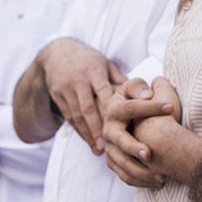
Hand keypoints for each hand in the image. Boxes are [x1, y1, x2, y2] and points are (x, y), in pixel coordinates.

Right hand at [39, 38, 124, 153]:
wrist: (57, 51)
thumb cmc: (89, 59)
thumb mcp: (106, 64)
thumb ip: (121, 81)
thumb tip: (145, 94)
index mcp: (94, 72)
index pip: (105, 93)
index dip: (114, 110)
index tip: (124, 126)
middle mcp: (79, 81)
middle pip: (88, 108)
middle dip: (97, 128)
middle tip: (107, 146)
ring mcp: (65, 88)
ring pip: (77, 115)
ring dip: (88, 134)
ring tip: (98, 149)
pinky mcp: (56, 95)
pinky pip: (68, 116)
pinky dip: (78, 130)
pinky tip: (88, 141)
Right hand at [101, 76, 178, 187]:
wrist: (126, 117)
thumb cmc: (137, 100)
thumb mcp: (135, 88)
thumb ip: (139, 87)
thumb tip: (146, 94)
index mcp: (114, 109)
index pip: (130, 108)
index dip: (150, 107)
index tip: (171, 107)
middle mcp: (109, 130)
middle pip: (120, 140)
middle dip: (133, 148)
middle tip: (149, 154)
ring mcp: (110, 148)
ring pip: (123, 163)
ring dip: (141, 171)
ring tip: (161, 176)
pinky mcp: (114, 162)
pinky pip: (125, 176)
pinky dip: (140, 181)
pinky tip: (158, 182)